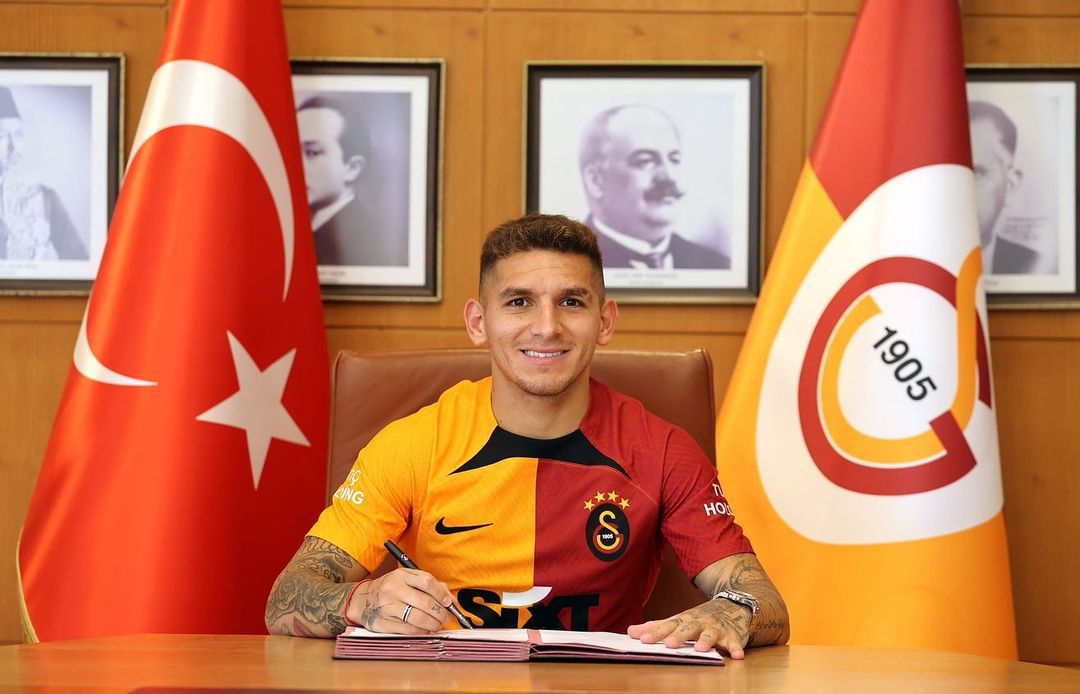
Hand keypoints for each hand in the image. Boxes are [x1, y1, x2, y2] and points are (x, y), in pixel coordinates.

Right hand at [345, 568, 453, 633]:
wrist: (362, 600)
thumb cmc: (391, 589)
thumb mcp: (407, 580)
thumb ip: (430, 586)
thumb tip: (450, 599)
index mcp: (401, 575)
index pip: (427, 582)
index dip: (441, 594)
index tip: (448, 603)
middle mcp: (393, 589)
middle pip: (425, 602)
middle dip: (440, 613)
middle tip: (445, 618)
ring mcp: (386, 606)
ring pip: (417, 618)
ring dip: (432, 624)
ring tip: (437, 626)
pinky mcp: (382, 623)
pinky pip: (408, 630)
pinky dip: (421, 632)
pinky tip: (424, 630)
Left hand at [627, 598, 751, 658]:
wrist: (732, 605)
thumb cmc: (699, 618)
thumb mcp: (678, 620)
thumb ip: (656, 627)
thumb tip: (630, 631)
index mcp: (683, 620)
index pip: (667, 626)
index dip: (655, 633)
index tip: (642, 640)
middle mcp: (698, 622)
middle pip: (687, 629)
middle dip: (679, 636)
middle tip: (669, 644)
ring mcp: (716, 628)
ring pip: (710, 634)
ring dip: (706, 641)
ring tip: (700, 649)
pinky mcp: (732, 635)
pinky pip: (735, 642)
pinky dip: (736, 648)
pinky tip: (737, 655)